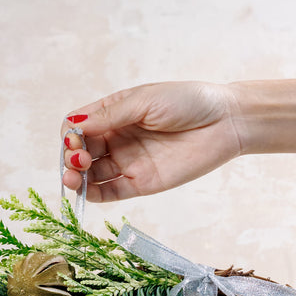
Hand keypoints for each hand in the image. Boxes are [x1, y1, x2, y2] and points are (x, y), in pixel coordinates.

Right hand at [61, 81, 242, 201]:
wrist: (224, 123)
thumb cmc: (189, 102)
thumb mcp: (144, 101)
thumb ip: (110, 115)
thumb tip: (74, 126)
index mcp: (116, 112)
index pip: (78, 125)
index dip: (70, 133)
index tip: (75, 137)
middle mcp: (118, 138)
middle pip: (81, 151)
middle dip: (71, 156)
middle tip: (76, 159)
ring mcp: (128, 162)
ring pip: (91, 174)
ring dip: (76, 177)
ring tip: (74, 177)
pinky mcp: (141, 184)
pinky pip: (110, 192)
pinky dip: (93, 194)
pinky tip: (84, 192)